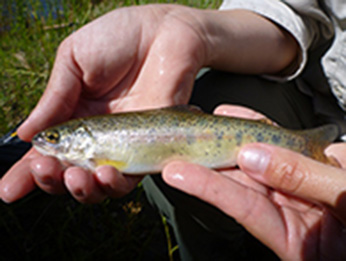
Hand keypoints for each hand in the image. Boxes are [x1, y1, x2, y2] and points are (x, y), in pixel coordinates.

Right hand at [0, 5, 297, 202]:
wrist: (165, 33)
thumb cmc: (118, 38)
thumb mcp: (73, 60)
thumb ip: (54, 99)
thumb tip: (25, 136)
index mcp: (74, 115)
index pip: (47, 151)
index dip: (27, 172)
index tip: (8, 190)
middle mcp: (97, 136)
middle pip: (71, 173)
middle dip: (53, 181)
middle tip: (48, 170)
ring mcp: (124, 144)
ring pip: (100, 184)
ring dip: (83, 190)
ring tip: (75, 177)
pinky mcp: (151, 147)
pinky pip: (132, 177)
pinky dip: (115, 184)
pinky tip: (104, 174)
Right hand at [162, 104, 345, 258]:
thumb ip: (304, 172)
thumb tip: (253, 156)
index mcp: (320, 164)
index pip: (276, 137)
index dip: (247, 124)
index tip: (221, 112)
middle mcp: (298, 185)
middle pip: (250, 163)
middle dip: (216, 149)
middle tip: (184, 138)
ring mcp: (288, 212)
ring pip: (240, 188)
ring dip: (205, 176)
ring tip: (175, 164)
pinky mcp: (283, 241)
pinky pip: (246, 214)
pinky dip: (218, 198)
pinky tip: (192, 182)